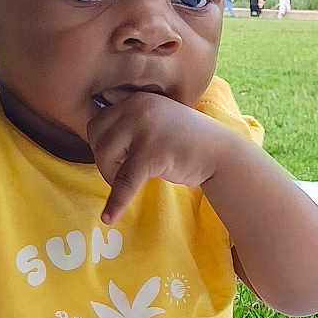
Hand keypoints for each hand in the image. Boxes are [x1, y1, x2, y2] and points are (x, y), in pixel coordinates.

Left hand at [87, 92, 233, 224]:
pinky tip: (109, 217)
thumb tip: (95, 142)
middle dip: (104, 160)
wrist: (222, 155)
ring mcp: (144, 128)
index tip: (118, 160)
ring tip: (129, 184)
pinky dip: (116, 202)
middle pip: (96, 137)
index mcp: (136, 99)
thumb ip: (130, 124)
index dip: (102, 145)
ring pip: (105, 157)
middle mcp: (137, 107)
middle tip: (122, 174)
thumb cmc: (188, 143)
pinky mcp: (151, 153)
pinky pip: (124, 181)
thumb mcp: (156, 122)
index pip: (98, 120)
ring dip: (112, 176)